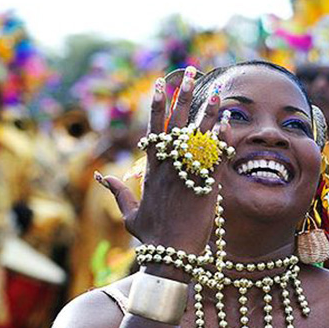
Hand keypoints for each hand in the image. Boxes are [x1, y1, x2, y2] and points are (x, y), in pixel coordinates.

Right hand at [95, 67, 229, 255]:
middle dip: (183, 95)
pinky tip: (228, 122)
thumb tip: (100, 176)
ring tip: (216, 91)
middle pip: (176, 124)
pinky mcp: (207, 187)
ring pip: (198, 137)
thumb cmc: (152, 236)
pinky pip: (216, 158)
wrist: (171, 254)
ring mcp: (189, 175)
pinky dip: (222, 139)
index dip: (158, 105)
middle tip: (191, 73)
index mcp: (152, 171)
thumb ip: (118, 192)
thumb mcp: (130, 214)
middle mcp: (169, 168)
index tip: (160, 84)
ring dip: (208, 112)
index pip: (154, 129)